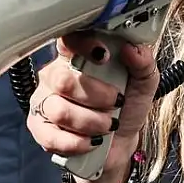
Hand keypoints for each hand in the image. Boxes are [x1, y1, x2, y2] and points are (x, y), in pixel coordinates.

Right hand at [27, 32, 159, 177]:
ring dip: (92, 122)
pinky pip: (52, 137)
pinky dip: (79, 142)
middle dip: (96, 95)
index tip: (104, 56)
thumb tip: (131, 49)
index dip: (83, 46)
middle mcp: (56, 76)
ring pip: (60, 111)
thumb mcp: (143, 83)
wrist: (122, 142)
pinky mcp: (40, 129)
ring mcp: (45, 102)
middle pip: (63, 80)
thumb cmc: (127, 107)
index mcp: (77, 57)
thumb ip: (142, 62)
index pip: (68, 40)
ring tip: (108, 125)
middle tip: (116, 101)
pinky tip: (92, 140)